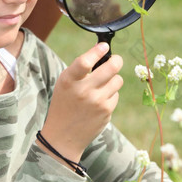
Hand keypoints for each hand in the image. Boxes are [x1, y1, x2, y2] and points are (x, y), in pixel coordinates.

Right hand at [39, 43, 122, 162]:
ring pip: (117, 80)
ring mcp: (97, 102)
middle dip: (116, 60)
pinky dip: (110, 94)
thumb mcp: (65, 83)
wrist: (63, 136)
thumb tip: (102, 50)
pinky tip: (99, 101)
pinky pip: (116, 94)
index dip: (97, 51)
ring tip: (103, 84)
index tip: (104, 45)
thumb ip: (81, 68)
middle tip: (116, 59)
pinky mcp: (107, 111)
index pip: (85, 62)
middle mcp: (83, 91)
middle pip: (111, 68)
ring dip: (113, 79)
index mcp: (69, 80)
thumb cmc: (64, 103)